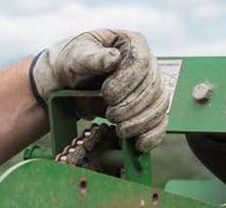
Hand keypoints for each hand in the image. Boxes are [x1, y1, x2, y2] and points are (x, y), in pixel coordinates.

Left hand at [31, 29, 169, 151]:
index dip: (127, 81)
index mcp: (132, 43)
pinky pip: (159, 121)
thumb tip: (114, 58)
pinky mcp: (147, 106)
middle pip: (153, 87)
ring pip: (159, 106)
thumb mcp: (77, 55)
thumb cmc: (72, 61)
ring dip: (141, 122)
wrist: (66, 80)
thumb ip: (93, 57)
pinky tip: (140, 144)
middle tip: (111, 115)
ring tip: (120, 129)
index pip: (142, 62)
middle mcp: (147, 64)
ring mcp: (150, 86)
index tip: (107, 94)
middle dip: (132, 106)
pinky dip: (152, 135)